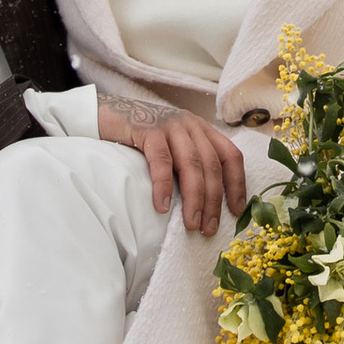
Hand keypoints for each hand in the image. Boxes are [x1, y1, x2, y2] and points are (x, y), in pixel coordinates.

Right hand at [96, 96, 249, 238]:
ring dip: (194, 198)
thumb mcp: (172, 147)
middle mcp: (190, 125)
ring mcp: (171, 125)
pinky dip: (164, 186)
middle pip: (212, 165)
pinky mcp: (148, 129)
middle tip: (209, 229)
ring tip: (191, 224)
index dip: (237, 184)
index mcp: (201, 129)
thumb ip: (188, 164)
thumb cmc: (140, 138)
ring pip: (191, 165)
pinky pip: (161, 161)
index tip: (236, 211)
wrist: (105, 113)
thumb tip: (203, 205)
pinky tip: (162, 206)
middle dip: (214, 200)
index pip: (230, 155)